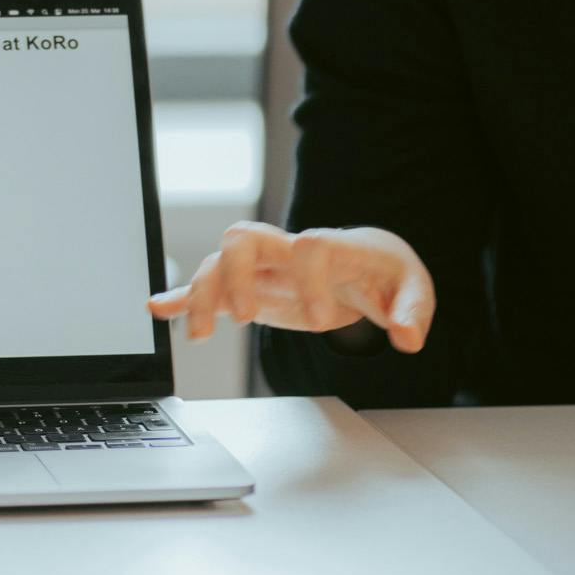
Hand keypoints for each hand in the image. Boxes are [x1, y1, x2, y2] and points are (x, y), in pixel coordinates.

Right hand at [148, 223, 436, 351]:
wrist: (367, 260)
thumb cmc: (386, 273)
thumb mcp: (414, 290)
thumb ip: (414, 311)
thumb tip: (408, 338)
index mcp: (334, 247)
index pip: (312, 245)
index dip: (310, 277)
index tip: (319, 319)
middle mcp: (290, 250)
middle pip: (246, 237)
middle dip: (237, 273)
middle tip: (247, 317)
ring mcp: (266, 267)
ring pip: (219, 262)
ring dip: (203, 293)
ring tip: (200, 335)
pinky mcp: (252, 288)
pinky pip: (210, 285)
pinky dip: (183, 297)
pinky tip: (160, 309)